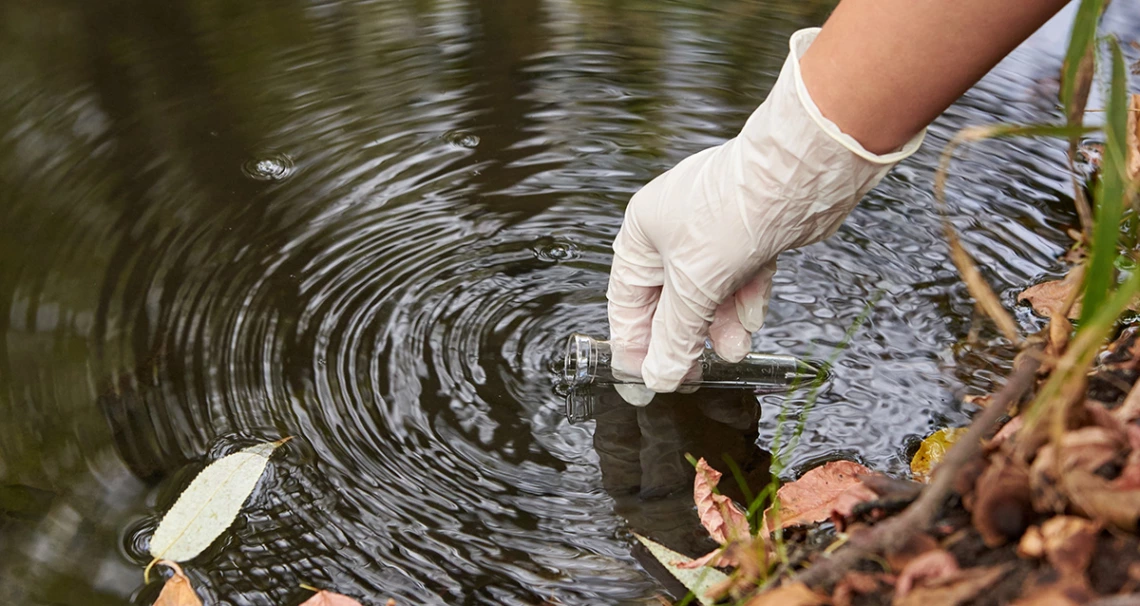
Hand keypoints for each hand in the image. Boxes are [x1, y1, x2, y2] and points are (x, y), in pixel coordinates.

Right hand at [606, 28, 922, 393]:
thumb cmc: (732, 208)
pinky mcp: (749, 236)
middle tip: (689, 374)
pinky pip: (739, 280)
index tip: (644, 374)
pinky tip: (749, 324)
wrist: (794, 176)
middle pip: (670, 300)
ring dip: (719, 327)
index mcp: (643, 232)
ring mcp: (713, 232)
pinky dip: (743, 304)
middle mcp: (674, 231)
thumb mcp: (693, 287)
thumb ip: (674, 337)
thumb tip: (659, 374)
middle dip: (682, 338)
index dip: (634, 340)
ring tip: (731, 352)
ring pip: (708, 293)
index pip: (627, 299)